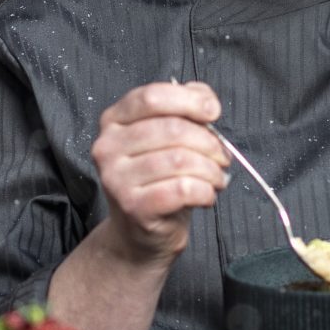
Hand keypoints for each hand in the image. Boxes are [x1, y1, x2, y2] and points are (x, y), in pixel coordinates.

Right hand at [90, 81, 228, 266]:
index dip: (189, 101)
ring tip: (217, 178)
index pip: (152, 97)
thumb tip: (206, 100)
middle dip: (209, 143)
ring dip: (211, 170)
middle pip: (172, 129)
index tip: (213, 112)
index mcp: (114, 120)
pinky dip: (205, 191)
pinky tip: (207, 195)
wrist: (138, 232)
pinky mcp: (133, 206)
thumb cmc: (157, 179)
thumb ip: (184, 108)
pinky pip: (182, 189)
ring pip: (180, 160)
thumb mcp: (167, 137)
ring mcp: (116, 178)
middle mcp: (107, 147)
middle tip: (221, 157)